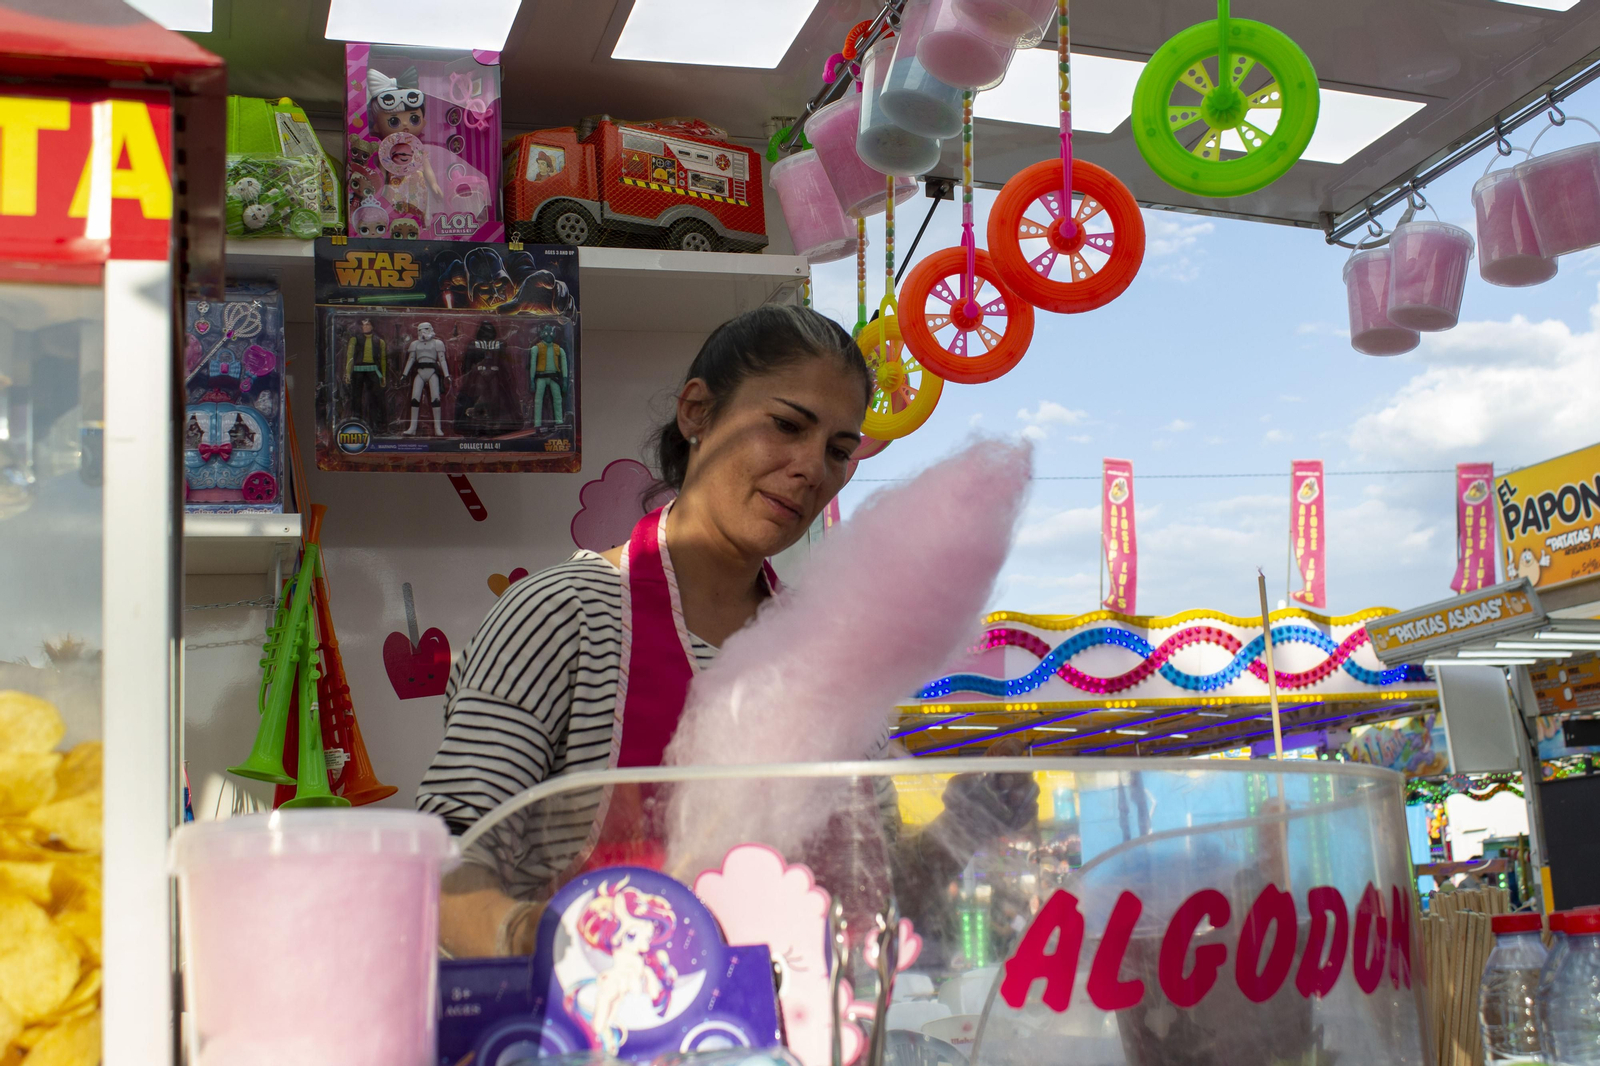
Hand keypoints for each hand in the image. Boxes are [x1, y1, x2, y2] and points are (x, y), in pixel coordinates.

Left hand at [937, 735, 1038, 852]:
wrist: (963, 826)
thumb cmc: (960, 799)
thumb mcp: (956, 786)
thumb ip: (965, 779)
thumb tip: (980, 776)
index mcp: (997, 761)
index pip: (1012, 746)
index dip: (1011, 748)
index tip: (1004, 755)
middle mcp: (1012, 774)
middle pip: (1024, 767)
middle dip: (1015, 774)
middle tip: (1003, 783)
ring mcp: (1020, 793)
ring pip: (1032, 787)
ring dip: (1022, 792)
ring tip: (1011, 800)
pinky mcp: (1023, 812)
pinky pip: (1032, 808)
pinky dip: (1025, 810)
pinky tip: (1014, 815)